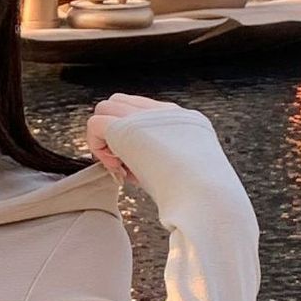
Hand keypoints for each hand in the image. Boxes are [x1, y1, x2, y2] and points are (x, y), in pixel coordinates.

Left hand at [86, 94, 254, 229]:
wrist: (206, 197)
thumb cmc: (200, 197)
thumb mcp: (188, 170)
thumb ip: (167, 159)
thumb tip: (144, 170)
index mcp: (184, 120)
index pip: (144, 111)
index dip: (133, 134)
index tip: (137, 164)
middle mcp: (164, 112)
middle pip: (122, 103)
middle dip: (114, 131)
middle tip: (123, 164)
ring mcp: (145, 116)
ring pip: (106, 109)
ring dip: (104, 138)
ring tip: (120, 167)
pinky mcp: (125, 127)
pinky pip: (95, 123)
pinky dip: (97, 146)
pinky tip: (115, 168)